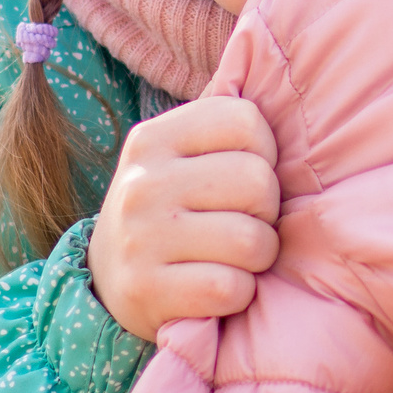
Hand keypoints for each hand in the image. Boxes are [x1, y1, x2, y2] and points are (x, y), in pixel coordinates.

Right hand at [89, 97, 280, 341]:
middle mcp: (143, 183)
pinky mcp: (146, 291)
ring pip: (251, 240)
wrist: (105, 280)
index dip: (264, 152)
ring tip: (236, 256)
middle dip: (266, 209)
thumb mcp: (177, 157)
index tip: (244, 176)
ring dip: (259, 256)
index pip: (246, 120)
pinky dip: (240, 293)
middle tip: (245, 221)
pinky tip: (219, 287)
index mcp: (153, 139)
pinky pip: (232, 288)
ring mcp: (140, 238)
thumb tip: (286, 98)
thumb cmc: (167, 209)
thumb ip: (221, 131)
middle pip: (257, 181)